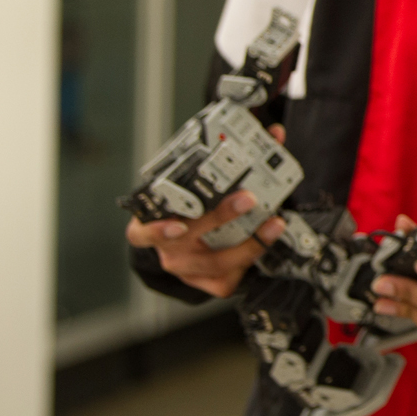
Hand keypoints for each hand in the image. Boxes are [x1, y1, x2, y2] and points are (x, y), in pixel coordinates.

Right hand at [124, 124, 287, 297]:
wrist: (177, 239)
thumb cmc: (186, 206)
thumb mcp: (193, 182)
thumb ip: (230, 158)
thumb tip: (273, 134)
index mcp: (151, 220)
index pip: (143, 230)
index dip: (158, 230)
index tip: (177, 224)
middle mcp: (166, 247)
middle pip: (188, 240)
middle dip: (220, 217)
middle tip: (247, 199)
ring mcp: (185, 267)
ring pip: (216, 263)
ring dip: (249, 244)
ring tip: (272, 225)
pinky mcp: (204, 281)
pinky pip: (227, 279)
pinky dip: (249, 262)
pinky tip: (263, 245)